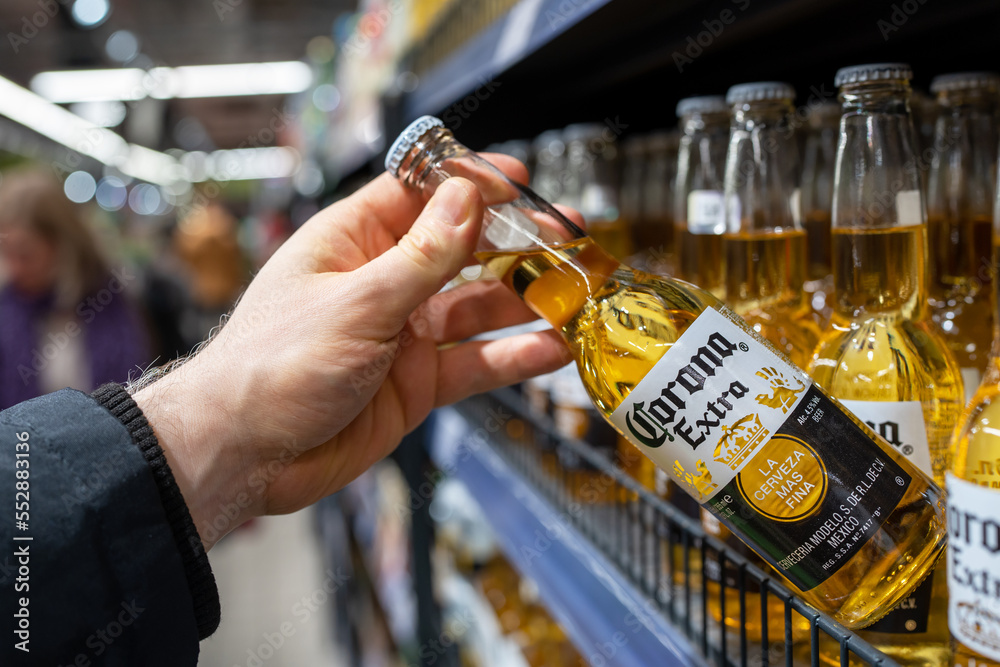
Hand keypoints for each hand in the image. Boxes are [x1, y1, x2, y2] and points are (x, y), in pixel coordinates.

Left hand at [134, 157, 570, 548]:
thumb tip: (468, 197)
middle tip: (566, 236)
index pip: (421, 193)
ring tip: (574, 292)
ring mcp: (404, 334)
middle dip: (515, 241)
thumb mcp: (355, 304)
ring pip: (478, 306)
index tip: (520, 182)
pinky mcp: (418, 383)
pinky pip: (475, 363)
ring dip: (525, 299)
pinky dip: (513, 356)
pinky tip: (551, 349)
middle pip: (462, 248)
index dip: (471, 183)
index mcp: (354, 242)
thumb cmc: (272, 367)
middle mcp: (384, 281)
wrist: (246, 456)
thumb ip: (420, 258)